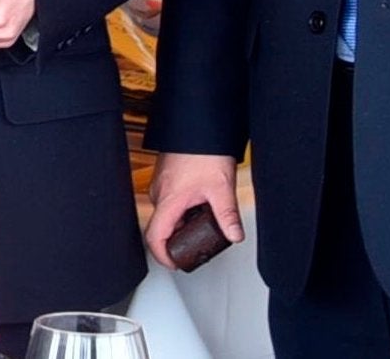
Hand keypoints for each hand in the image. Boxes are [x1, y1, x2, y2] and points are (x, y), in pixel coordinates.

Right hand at [144, 152, 244, 267]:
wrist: (197, 125)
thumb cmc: (203, 150)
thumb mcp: (221, 187)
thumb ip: (228, 216)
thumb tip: (234, 235)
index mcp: (169, 200)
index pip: (155, 237)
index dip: (163, 256)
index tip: (175, 263)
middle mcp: (159, 193)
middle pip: (163, 226)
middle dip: (180, 238)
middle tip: (200, 241)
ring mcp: (160, 184)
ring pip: (168, 213)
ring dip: (183, 221)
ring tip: (205, 216)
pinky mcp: (165, 177)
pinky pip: (170, 201)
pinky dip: (183, 208)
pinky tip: (201, 201)